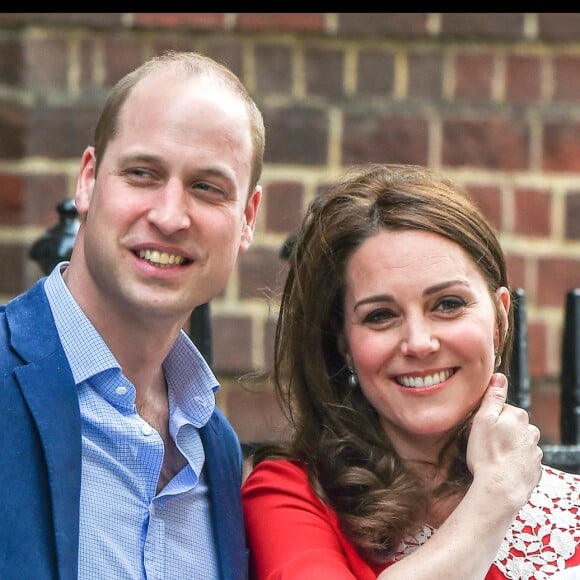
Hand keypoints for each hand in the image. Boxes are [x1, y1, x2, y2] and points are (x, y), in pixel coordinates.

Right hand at [466, 372, 542, 510]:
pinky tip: (501, 469)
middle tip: (483, 444)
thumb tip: (500, 377)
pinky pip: (522, 460)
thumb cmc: (487, 454)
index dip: (487, 418)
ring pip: (517, 443)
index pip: (501, 409)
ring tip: (491, 459)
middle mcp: (531, 432)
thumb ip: (493, 397)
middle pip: (511, 426)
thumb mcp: (483, 419)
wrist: (501, 490)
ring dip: (507, 448)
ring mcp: (535, 452)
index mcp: (518, 416)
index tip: (478, 429)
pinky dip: (513, 462)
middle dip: (499, 432)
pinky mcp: (535, 470)